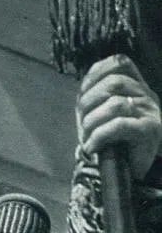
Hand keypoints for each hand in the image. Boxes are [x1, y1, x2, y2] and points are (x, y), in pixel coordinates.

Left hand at [77, 55, 161, 180]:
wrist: (133, 169)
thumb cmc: (116, 141)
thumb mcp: (105, 113)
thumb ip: (98, 96)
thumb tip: (82, 90)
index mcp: (137, 87)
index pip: (120, 63)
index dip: (97, 71)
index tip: (82, 91)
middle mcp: (147, 95)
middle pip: (113, 83)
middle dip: (88, 102)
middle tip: (82, 123)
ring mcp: (150, 112)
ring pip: (115, 104)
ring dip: (92, 121)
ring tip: (87, 137)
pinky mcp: (149, 130)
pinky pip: (119, 125)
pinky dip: (99, 135)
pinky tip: (93, 146)